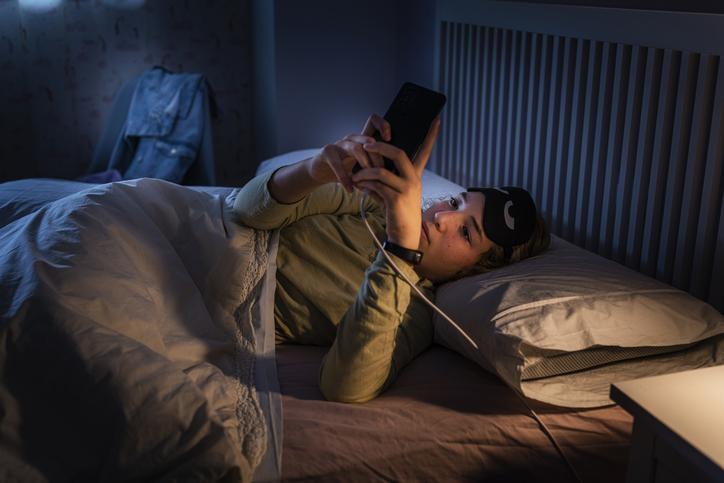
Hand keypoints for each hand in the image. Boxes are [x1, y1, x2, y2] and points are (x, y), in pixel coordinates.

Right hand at [307, 114, 390, 192]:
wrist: (321, 173)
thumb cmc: (345, 170)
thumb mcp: (363, 168)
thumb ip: (376, 168)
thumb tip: (395, 176)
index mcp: (362, 140)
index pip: (373, 122)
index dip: (382, 125)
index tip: (389, 138)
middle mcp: (351, 139)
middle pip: (369, 140)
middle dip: (378, 157)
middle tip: (383, 173)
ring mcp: (339, 144)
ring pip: (356, 148)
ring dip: (365, 165)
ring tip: (367, 180)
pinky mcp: (327, 152)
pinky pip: (338, 163)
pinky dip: (345, 178)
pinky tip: (350, 188)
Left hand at [351, 117, 440, 249]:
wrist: (403, 235)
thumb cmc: (397, 212)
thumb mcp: (394, 191)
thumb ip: (385, 178)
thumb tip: (368, 166)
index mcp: (416, 175)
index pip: (425, 151)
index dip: (431, 135)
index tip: (437, 118)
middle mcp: (414, 179)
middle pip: (398, 153)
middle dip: (380, 147)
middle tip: (365, 145)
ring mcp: (406, 189)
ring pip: (382, 171)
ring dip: (364, 172)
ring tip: (355, 176)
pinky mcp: (396, 200)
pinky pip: (376, 186)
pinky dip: (364, 184)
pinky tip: (359, 187)